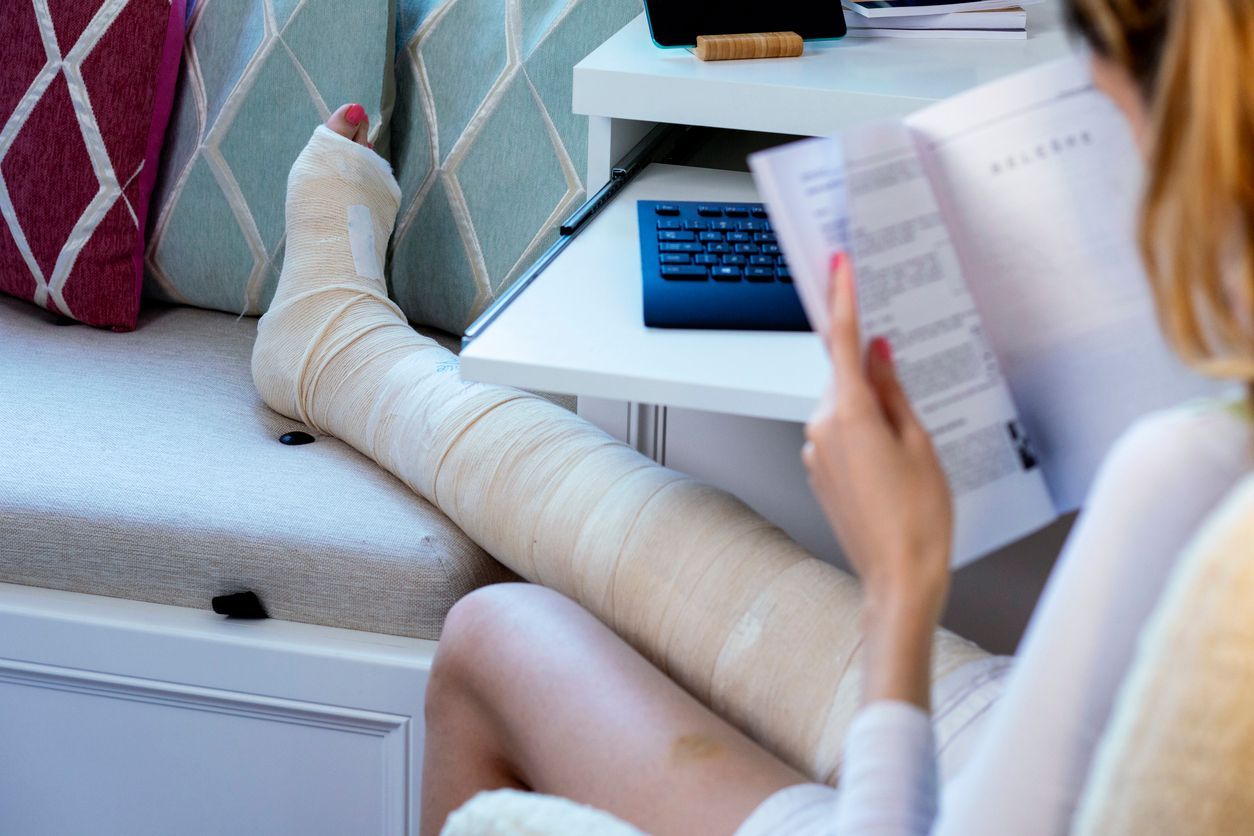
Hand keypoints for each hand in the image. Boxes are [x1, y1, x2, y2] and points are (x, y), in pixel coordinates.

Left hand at [802, 253, 952, 705]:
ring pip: (844, 409)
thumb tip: (879, 353)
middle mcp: (820, 428)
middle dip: (875, 375)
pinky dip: (863, 435)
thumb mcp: (919, 442)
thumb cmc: (918, 517)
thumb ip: (894, 391)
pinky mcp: (818, 473)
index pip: (844, 342)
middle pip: (846, 378)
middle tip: (912, 395)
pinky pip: (841, 436)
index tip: (838, 265)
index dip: (844, 299)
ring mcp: (814, 453)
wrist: (898, 578)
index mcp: (848, 414)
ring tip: (912, 448)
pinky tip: (894, 463)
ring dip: (872, 411)